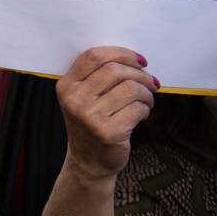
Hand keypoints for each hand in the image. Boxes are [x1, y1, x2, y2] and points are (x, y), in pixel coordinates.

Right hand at [55, 47, 159, 181]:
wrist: (89, 161)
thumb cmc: (92, 123)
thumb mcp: (83, 97)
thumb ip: (98, 76)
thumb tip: (135, 58)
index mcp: (66, 86)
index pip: (94, 56)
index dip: (122, 53)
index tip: (140, 61)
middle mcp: (74, 100)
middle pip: (115, 70)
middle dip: (140, 74)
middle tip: (150, 82)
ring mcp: (90, 117)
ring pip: (130, 88)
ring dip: (146, 93)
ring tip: (147, 100)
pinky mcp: (108, 132)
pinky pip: (137, 108)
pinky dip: (146, 109)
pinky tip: (141, 114)